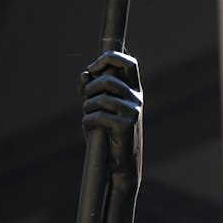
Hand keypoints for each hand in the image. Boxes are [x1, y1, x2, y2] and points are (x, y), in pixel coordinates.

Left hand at [81, 50, 142, 178]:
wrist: (119, 163)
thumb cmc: (107, 133)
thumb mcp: (98, 108)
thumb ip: (91, 90)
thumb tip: (85, 73)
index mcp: (133, 90)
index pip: (129, 63)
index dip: (110, 59)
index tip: (92, 67)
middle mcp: (137, 98)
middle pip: (108, 80)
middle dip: (90, 89)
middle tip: (86, 100)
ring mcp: (133, 112)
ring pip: (101, 99)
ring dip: (87, 107)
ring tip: (88, 116)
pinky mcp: (126, 126)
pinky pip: (98, 116)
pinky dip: (87, 121)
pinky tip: (89, 128)